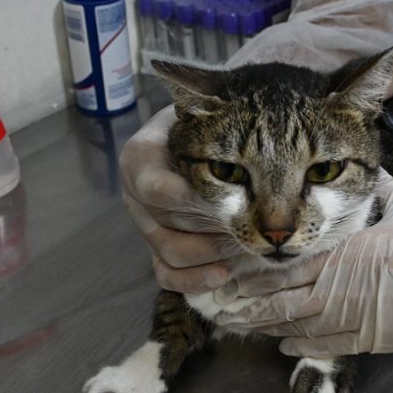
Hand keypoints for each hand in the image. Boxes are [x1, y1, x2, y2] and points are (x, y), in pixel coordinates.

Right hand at [119, 105, 233, 292]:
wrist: (186, 136)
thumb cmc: (201, 121)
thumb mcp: (201, 112)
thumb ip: (215, 124)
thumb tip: (257, 133)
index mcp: (140, 157)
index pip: (155, 186)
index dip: (188, 200)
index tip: (225, 204)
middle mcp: (135, 194)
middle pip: (168, 224)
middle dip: (211, 230)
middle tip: (249, 226)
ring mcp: (145, 225)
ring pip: (169, 253)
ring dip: (209, 255)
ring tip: (242, 248)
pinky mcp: (156, 248)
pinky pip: (166, 275)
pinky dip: (194, 281)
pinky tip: (225, 275)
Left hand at [215, 172, 392, 361]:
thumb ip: (379, 188)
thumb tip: (364, 163)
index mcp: (349, 250)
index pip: (288, 258)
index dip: (256, 263)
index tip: (233, 258)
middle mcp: (342, 286)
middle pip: (281, 295)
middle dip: (248, 296)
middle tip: (220, 294)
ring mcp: (354, 318)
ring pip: (294, 324)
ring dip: (264, 323)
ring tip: (239, 320)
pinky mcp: (369, 341)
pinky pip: (321, 346)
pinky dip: (295, 344)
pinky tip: (279, 342)